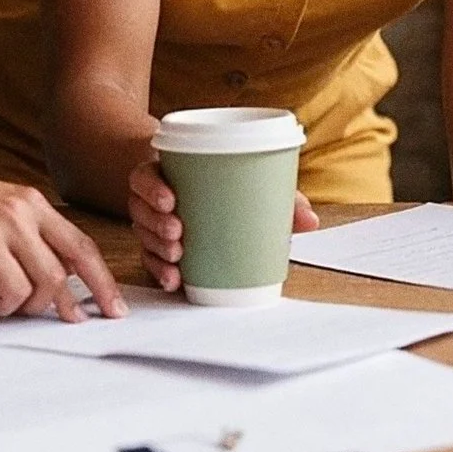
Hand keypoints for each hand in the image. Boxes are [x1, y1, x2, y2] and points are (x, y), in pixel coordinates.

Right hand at [0, 158, 124, 322]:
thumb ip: (18, 256)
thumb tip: (40, 298)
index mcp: (31, 202)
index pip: (80, 242)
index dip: (101, 277)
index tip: (114, 304)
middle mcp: (26, 209)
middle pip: (74, 262)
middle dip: (83, 298)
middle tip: (76, 321)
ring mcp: (7, 224)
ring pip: (45, 282)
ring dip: (23, 305)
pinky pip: (13, 290)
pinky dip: (0, 305)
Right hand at [127, 160, 317, 293]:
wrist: (205, 193)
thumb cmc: (228, 184)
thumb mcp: (251, 184)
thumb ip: (281, 199)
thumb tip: (311, 221)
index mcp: (167, 172)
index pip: (145, 176)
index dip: (151, 187)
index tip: (171, 199)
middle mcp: (154, 198)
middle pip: (140, 209)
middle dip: (157, 222)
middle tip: (179, 231)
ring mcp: (153, 224)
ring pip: (143, 234)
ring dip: (157, 247)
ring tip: (178, 255)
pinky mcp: (157, 246)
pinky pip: (149, 259)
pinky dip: (159, 270)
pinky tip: (173, 279)